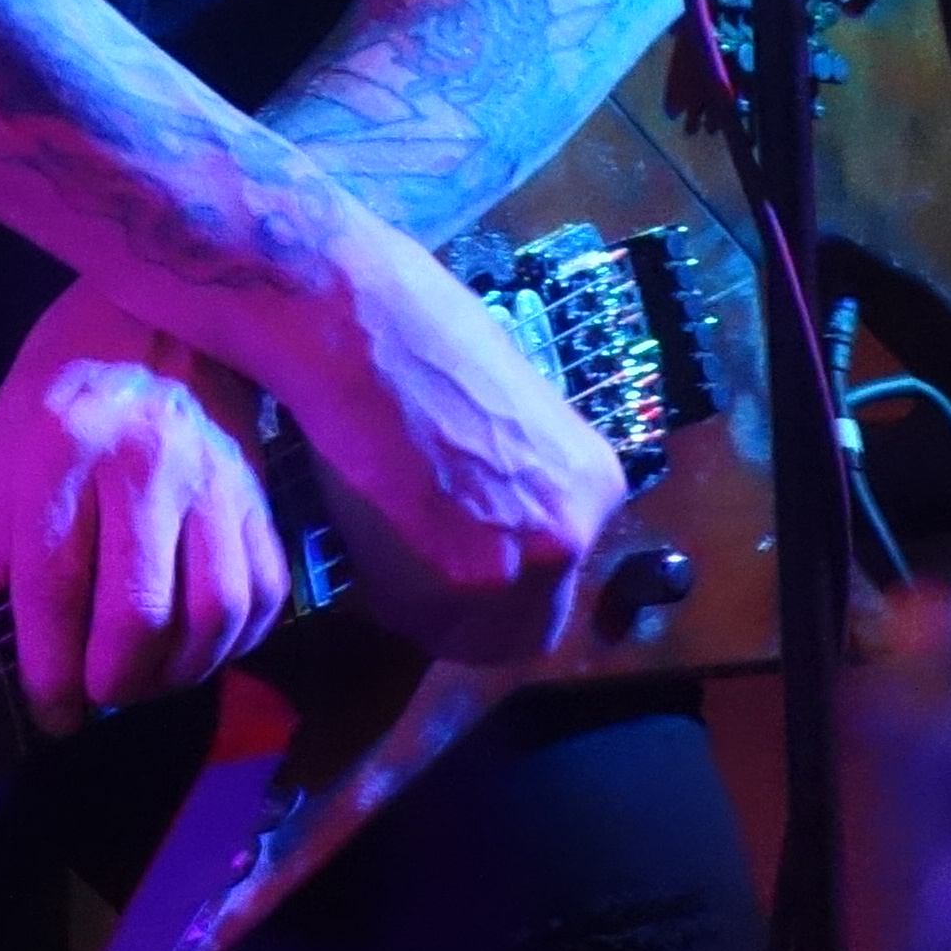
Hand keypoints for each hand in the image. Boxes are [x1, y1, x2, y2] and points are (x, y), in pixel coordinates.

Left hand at [0, 286, 294, 734]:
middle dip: (114, 683)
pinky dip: (238, 640)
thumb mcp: (3, 442)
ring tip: (146, 680)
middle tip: (94, 698)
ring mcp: (215, 480)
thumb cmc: (67, 375)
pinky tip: (202, 647)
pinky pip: (266, 590)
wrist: (165, 297)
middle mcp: (146, 467)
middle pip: (141, 611)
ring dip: (180, 671)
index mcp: (64, 452)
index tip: (47, 710)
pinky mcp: (260, 492)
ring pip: (216, 612)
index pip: (56, 585)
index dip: (48, 669)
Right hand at [272, 228, 623, 666]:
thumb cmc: (414, 341)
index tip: (455, 571)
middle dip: (465, 614)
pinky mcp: (463, 575)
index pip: (558, 589)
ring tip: (381, 534)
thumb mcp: (506, 419)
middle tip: (414, 573)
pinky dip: (379, 589)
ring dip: (417, 604)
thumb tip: (492, 537)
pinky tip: (363, 524)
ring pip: (462, 634)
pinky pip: (411, 618)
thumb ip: (514, 488)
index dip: (500, 591)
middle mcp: (574, 532)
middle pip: (522, 631)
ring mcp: (524, 559)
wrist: (356, 316)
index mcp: (595, 486)